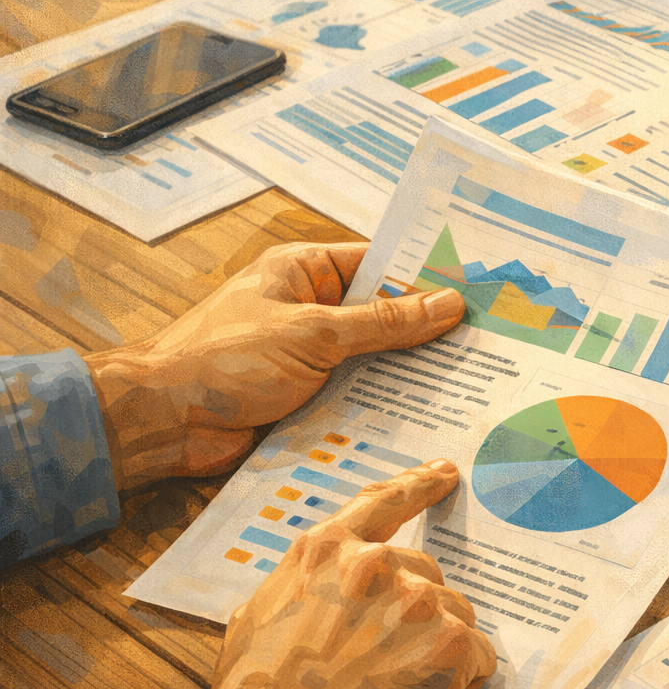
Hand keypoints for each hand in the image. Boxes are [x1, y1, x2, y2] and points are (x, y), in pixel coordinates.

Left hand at [83, 241, 463, 490]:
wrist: (162, 421)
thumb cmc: (221, 359)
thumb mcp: (314, 334)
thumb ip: (384, 324)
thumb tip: (447, 303)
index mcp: (305, 272)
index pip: (380, 266)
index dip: (426, 279)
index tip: (477, 295)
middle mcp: (310, 309)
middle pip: (383, 317)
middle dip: (426, 334)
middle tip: (485, 347)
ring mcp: (308, 356)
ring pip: (374, 362)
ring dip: (407, 376)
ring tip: (467, 386)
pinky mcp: (306, 398)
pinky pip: (357, 397)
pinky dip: (384, 407)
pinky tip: (425, 419)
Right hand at [130, 461, 496, 688]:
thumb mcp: (258, 612)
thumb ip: (305, 582)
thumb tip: (325, 587)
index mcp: (327, 549)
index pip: (383, 503)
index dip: (419, 485)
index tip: (445, 473)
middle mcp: (375, 564)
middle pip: (427, 576)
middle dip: (417, 615)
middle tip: (386, 661)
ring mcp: (416, 601)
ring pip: (456, 615)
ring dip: (439, 647)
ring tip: (396, 688)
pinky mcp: (448, 643)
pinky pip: (478, 656)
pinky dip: (462, 678)